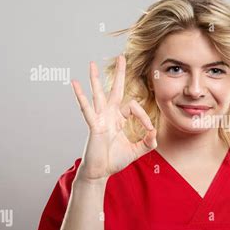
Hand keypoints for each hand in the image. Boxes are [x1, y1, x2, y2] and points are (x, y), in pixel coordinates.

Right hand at [71, 55, 156, 180]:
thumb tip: (155, 133)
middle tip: (122, 57)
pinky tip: (75, 83)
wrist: (100, 172)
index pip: (133, 106)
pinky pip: (87, 108)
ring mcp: (100, 119)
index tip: (149, 130)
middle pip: (115, 90)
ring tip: (91, 63)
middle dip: (120, 74)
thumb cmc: (115, 160)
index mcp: (119, 119)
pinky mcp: (93, 125)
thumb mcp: (137, 151)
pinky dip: (80, 96)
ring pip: (98, 94)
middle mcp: (109, 115)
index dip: (144, 116)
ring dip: (95, 79)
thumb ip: (148, 142)